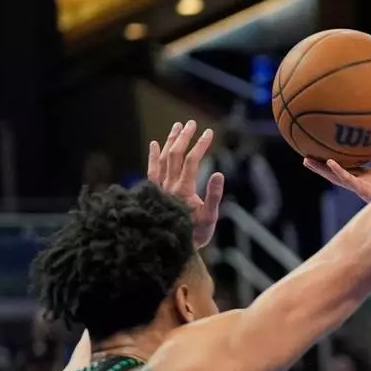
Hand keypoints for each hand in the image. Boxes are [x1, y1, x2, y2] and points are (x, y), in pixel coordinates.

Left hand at [147, 120, 224, 248]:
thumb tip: (219, 173)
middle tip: (191, 123)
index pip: (192, 160)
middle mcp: (168, 186)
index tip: (209, 133)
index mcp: (184, 190)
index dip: (200, 145)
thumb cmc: (195, 234)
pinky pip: (152, 169)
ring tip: (177, 126)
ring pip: (163, 159)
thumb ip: (214, 195)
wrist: (174, 247)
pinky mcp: (154, 192)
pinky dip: (153, 156)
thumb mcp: (210, 218)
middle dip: (184, 137)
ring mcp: (160, 188)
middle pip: (175, 155)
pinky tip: (155, 143)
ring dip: (170, 141)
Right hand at [303, 137, 370, 201]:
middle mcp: (362, 183)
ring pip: (337, 178)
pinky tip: (329, 163)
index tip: (322, 153)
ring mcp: (362, 188)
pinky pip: (349, 180)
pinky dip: (339, 171)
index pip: (347, 167)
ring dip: (322, 169)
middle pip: (336, 173)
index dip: (335, 161)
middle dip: (320, 166)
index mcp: (368, 177)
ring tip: (306, 160)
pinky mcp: (365, 191)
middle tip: (304, 156)